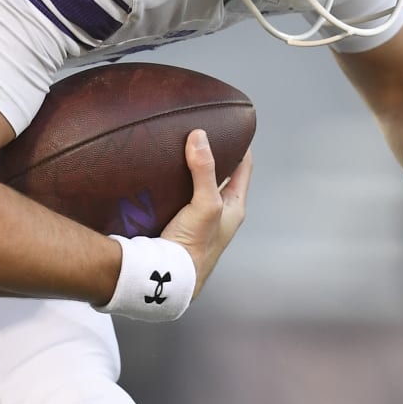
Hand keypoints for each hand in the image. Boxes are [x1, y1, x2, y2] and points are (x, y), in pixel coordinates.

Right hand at [161, 130, 249, 301]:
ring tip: (177, 146)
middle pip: (218, 174)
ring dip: (188, 168)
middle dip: (211, 153)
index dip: (241, 145)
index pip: (243, 168)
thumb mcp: (205, 204)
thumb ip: (204, 170)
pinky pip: (176, 195)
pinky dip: (171, 183)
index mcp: (234, 207)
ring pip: (195, 185)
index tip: (233, 125)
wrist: (168, 278)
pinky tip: (159, 174)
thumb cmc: (194, 247)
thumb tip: (200, 136)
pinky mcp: (176, 222)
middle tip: (199, 131)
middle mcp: (218, 211)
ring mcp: (197, 217)